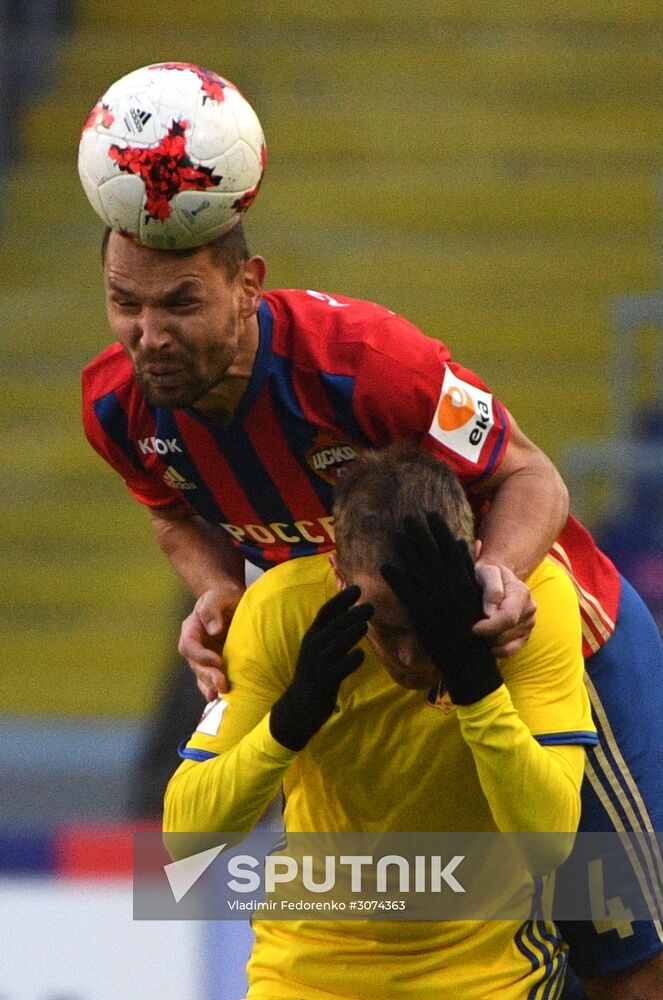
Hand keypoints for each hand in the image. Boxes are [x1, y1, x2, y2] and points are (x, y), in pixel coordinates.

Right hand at [178, 585, 244, 699]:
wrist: (233, 603)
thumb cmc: (225, 597)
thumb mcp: (219, 595)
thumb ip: (213, 608)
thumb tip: (213, 630)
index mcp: (191, 628)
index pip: (189, 645)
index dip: (201, 656)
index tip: (218, 661)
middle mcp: (195, 645)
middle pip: (195, 665)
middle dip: (208, 676)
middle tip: (223, 684)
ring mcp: (204, 656)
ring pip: (202, 675)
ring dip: (210, 686)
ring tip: (220, 696)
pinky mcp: (216, 664)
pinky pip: (210, 680)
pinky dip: (214, 689)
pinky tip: (221, 700)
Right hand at [269, 586, 372, 750]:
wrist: (299, 706)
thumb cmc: (315, 674)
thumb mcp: (319, 650)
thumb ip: (333, 634)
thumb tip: (354, 615)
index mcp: (312, 636)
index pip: (326, 612)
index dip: (341, 599)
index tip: (357, 588)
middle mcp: (313, 646)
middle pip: (334, 625)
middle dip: (352, 614)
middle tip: (370, 606)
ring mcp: (318, 663)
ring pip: (336, 644)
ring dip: (351, 633)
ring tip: (365, 625)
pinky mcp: (325, 680)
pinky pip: (340, 667)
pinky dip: (351, 660)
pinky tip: (360, 655)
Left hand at [380, 513, 501, 704]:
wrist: (468, 658)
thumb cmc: (473, 625)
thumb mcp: (474, 592)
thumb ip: (467, 568)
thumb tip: (462, 542)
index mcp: (462, 579)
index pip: (449, 546)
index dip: (439, 528)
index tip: (431, 514)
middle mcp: (448, 585)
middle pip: (430, 552)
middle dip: (419, 532)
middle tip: (408, 517)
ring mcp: (433, 597)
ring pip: (415, 567)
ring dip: (404, 548)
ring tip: (396, 533)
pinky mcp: (419, 612)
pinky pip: (404, 590)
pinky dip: (394, 576)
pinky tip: (384, 565)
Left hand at [472, 563, 536, 656]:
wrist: (495, 579)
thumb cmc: (487, 575)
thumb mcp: (486, 572)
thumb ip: (492, 588)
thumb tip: (491, 613)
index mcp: (521, 593)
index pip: (508, 618)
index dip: (489, 626)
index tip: (474, 627)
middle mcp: (529, 609)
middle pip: (505, 633)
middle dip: (486, 634)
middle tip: (473, 626)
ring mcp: (529, 624)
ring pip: (505, 644)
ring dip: (489, 640)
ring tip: (480, 629)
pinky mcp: (525, 636)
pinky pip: (510, 651)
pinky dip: (496, 650)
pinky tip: (487, 641)